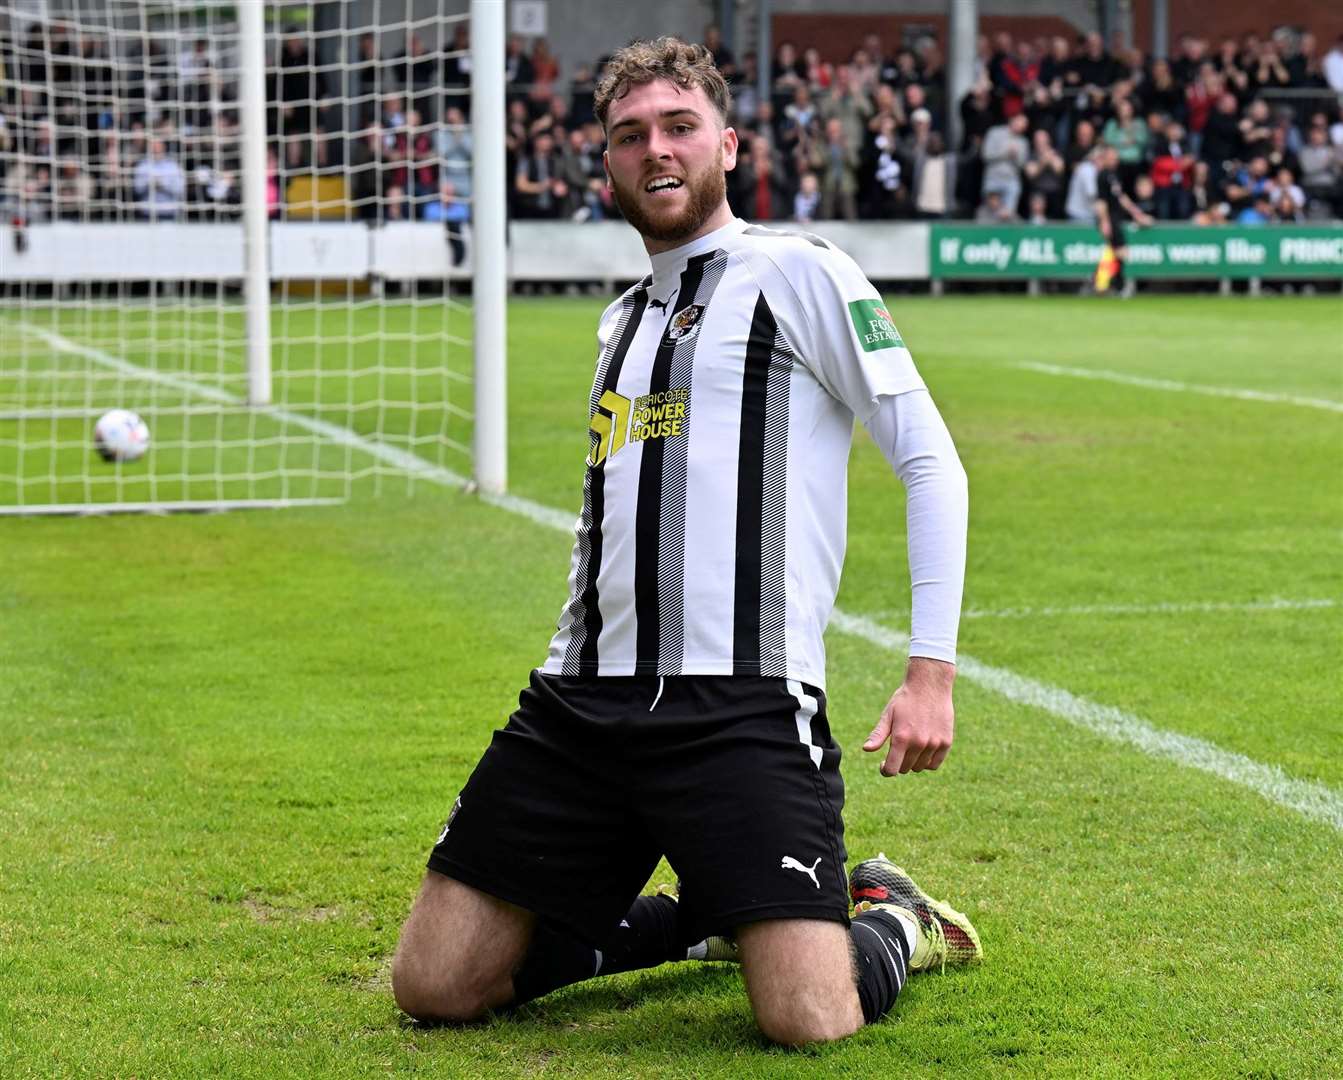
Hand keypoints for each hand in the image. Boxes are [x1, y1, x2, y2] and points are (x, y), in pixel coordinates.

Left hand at [862, 657, 955, 775]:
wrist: (930, 684)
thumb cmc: (905, 699)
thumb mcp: (888, 714)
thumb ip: (878, 734)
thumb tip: (866, 749)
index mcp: (901, 738)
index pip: (892, 770)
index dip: (885, 770)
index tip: (884, 764)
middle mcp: (918, 743)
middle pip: (905, 769)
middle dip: (898, 762)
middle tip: (898, 749)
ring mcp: (934, 743)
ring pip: (919, 767)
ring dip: (913, 762)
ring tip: (910, 746)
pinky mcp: (946, 742)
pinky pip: (934, 764)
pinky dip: (927, 762)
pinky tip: (922, 750)